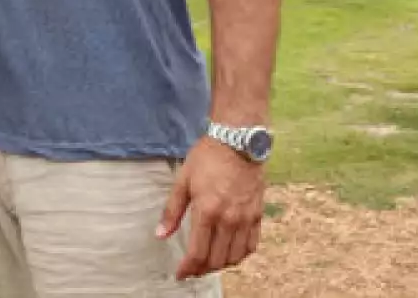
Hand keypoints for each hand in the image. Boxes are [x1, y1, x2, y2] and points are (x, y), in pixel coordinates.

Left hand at [156, 136, 265, 279]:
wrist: (238, 142)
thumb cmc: (207, 158)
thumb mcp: (183, 180)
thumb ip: (172, 211)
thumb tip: (161, 234)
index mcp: (207, 211)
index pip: (197, 253)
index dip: (187, 268)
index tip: (180, 274)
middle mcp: (228, 219)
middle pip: (216, 260)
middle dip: (202, 269)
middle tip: (192, 269)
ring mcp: (245, 219)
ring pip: (235, 257)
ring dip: (220, 265)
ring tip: (208, 263)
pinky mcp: (257, 215)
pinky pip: (251, 246)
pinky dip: (240, 255)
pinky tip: (230, 253)